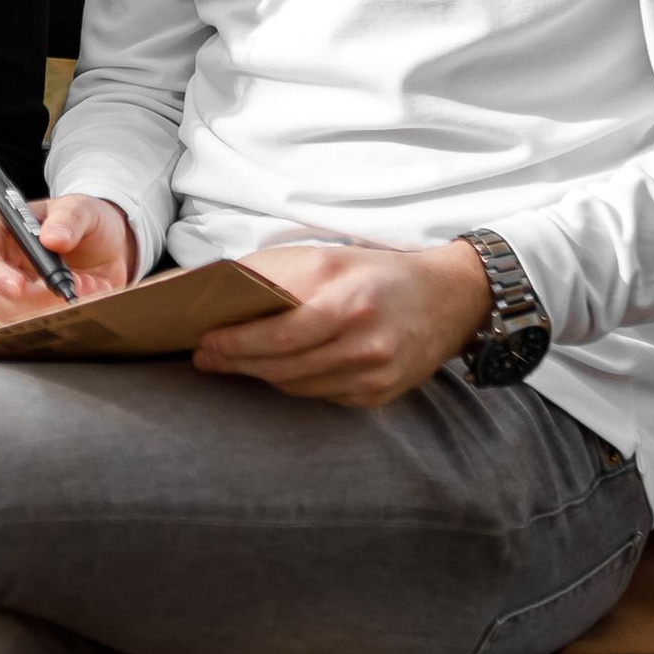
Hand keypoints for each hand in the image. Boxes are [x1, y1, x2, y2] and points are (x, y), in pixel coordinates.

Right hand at [0, 190, 137, 325]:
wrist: (108, 247)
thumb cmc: (83, 222)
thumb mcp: (82, 208)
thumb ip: (69, 218)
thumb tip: (52, 237)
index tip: (18, 286)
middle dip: (31, 297)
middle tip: (67, 288)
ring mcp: (6, 289)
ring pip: (11, 314)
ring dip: (51, 306)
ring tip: (86, 284)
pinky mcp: (23, 310)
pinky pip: (31, 323)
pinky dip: (59, 315)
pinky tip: (82, 295)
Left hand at [194, 239, 488, 408]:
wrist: (448, 298)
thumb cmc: (375, 272)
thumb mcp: (327, 258)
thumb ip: (275, 276)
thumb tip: (217, 290)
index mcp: (349, 303)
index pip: (280, 335)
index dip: (237, 344)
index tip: (205, 342)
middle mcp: (364, 343)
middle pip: (283, 366)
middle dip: (237, 363)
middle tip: (206, 357)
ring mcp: (374, 375)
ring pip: (297, 386)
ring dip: (260, 375)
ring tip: (233, 361)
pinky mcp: (379, 396)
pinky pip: (320, 396)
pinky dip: (295, 383)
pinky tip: (279, 369)